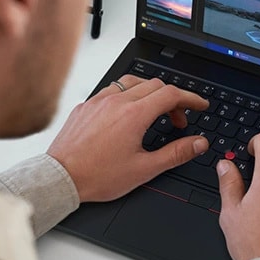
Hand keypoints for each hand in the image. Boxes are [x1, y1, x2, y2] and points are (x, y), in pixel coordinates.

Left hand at [48, 75, 209, 201]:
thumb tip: (197, 143)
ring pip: (133, 82)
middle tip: (178, 120)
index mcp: (134, 114)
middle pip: (156, 85)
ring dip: (150, 93)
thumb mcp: (144, 169)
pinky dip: (128, 95)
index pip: (172, 94)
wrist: (60, 177)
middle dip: (173, 99)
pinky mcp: (86, 105)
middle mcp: (117, 101)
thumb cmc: (97, 176)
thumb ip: (175, 153)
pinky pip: (112, 89)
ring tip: (155, 113)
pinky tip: (128, 112)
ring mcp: (99, 100)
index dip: (191, 98)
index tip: (199, 105)